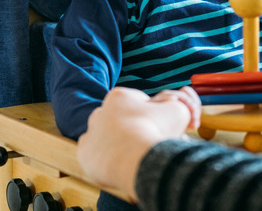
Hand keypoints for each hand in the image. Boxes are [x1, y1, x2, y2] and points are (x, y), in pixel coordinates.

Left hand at [77, 86, 199, 200]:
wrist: (136, 159)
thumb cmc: (156, 131)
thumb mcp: (177, 110)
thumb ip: (177, 105)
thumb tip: (175, 103)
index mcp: (119, 96)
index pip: (138, 103)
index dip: (153, 116)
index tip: (160, 128)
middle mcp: (100, 112)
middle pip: (121, 120)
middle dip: (135, 130)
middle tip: (150, 143)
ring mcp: (91, 133)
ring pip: (108, 138)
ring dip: (121, 145)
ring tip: (138, 157)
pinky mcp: (84, 154)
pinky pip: (97, 156)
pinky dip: (108, 161)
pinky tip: (122, 165)